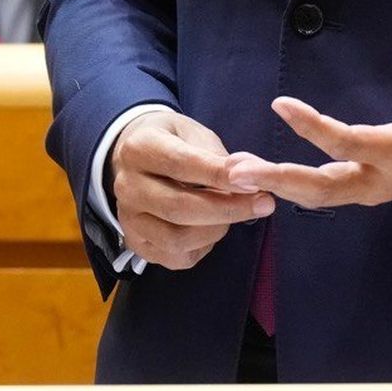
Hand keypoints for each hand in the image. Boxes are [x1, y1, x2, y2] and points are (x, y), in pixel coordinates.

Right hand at [110, 109, 274, 269]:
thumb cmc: (174, 142)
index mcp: (139, 149)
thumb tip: (249, 174)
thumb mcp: (194, 133)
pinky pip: (177, 257)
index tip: (254, 181)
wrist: (138, 160)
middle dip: (228, 208)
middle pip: (179, 207)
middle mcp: (127, 187)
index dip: (218, 175)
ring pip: (178, 239)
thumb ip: (218, 155)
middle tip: (265, 203)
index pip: (181, 164)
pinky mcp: (137, 245)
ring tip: (238, 212)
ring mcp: (129, 220)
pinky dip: (204, 245)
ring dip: (218, 228)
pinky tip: (214, 226)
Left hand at [224, 32, 391, 208]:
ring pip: (322, 197)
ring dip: (279, 184)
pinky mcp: (370, 187)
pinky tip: (264, 172)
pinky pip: (327, 192)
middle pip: (325, 190)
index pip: (350, 143)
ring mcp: (376, 189)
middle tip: (236, 170)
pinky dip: (293, 185)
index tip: (279, 104)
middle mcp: (385, 180)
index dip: (313, 126)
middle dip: (280, 180)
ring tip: (237, 170)